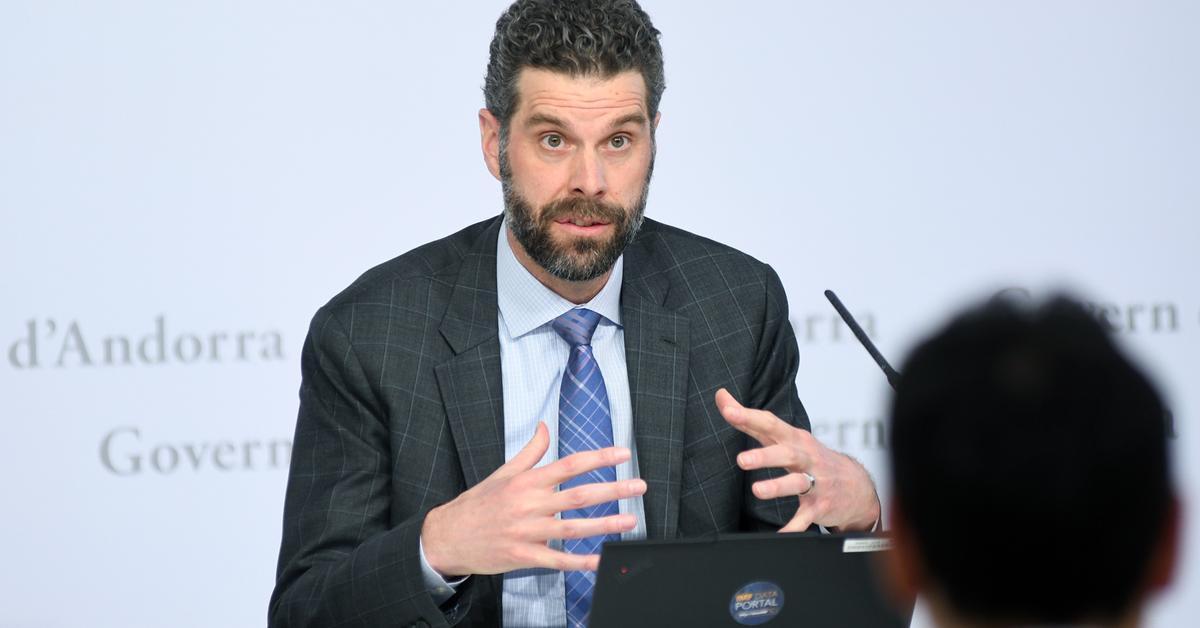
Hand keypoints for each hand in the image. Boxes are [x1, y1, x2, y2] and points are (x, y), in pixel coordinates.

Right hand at [421, 422, 646, 576]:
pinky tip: (600, 559)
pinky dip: (580, 561)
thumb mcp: (502, 473)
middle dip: (613, 490)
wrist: (448, 537)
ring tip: (630, 520)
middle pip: (579, 495)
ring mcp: (527, 532)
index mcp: (526, 481)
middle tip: (639, 486)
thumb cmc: (477, 504)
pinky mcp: (523, 556)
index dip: (599, 458)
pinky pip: (557, 560)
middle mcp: (529, 504)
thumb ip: (529, 452)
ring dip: (605, 524)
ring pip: (573, 528)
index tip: (622, 453)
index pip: (569, 464)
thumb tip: (544, 428)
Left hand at [716, 388, 880, 532]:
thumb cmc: (811, 457)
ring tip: (758, 491)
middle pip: (786, 453)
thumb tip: (721, 397)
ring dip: (778, 487)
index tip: (728, 410)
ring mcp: (815, 482)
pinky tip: (781, 533)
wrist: (856, 485)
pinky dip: (794, 526)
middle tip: (741, 460)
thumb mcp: (784, 435)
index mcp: (793, 438)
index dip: (749, 416)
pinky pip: (805, 517)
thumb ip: (751, 420)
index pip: (770, 423)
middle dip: (764, 456)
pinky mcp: (819, 506)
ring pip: (797, 483)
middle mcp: (805, 457)